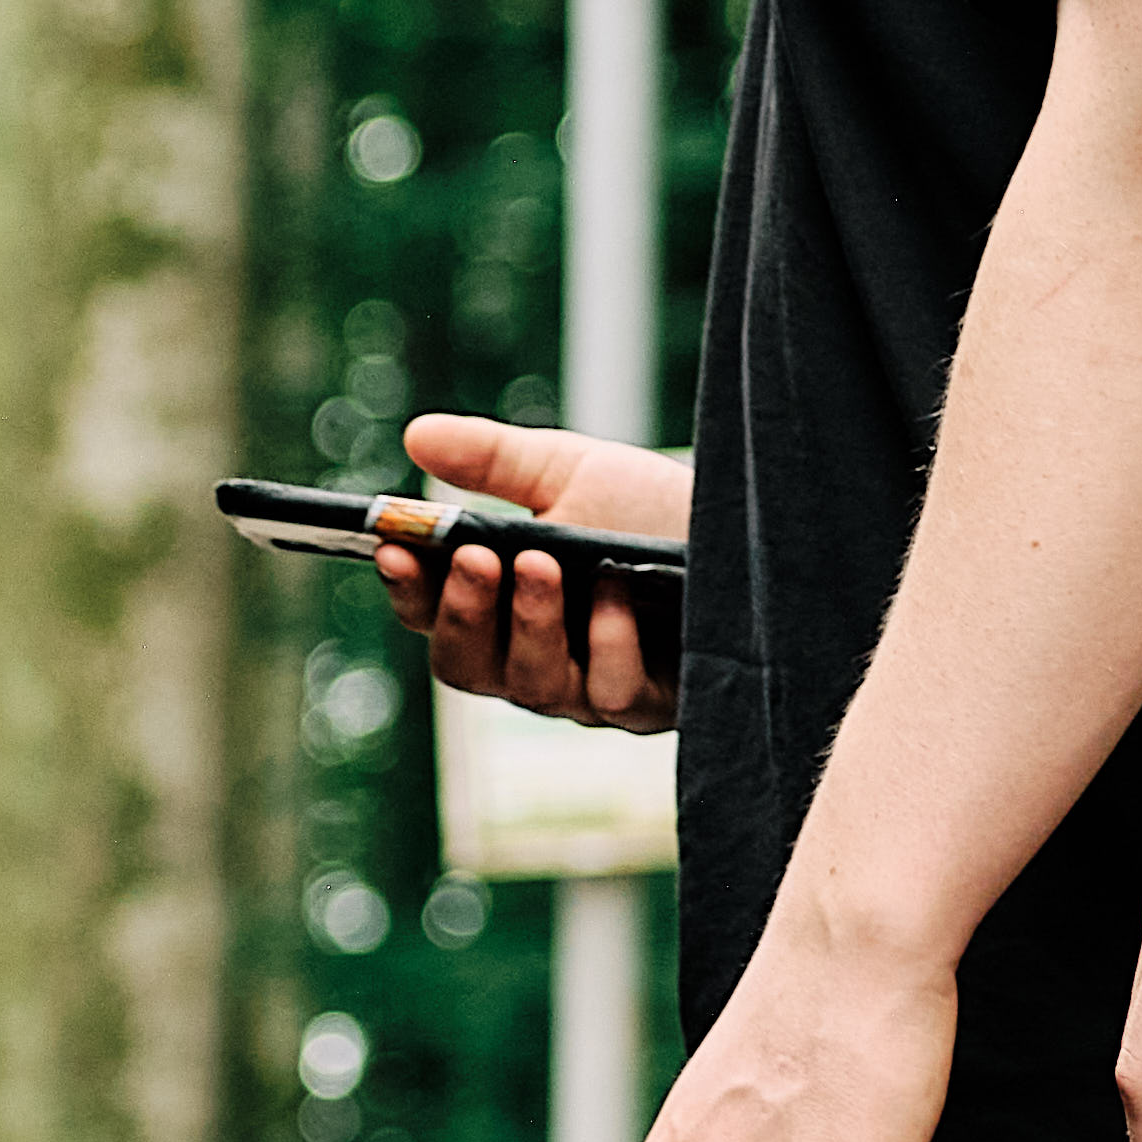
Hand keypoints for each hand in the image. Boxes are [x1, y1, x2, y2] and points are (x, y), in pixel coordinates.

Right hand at [374, 409, 692, 732]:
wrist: (751, 529)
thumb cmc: (652, 508)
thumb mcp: (570, 470)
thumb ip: (492, 458)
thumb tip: (417, 435)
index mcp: (501, 608)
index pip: (430, 614)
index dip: (407, 588)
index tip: (391, 548)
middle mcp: (535, 661)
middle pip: (465, 666)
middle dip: (463, 612)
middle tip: (473, 558)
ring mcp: (588, 693)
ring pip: (532, 687)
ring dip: (531, 623)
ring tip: (542, 563)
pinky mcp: (647, 707)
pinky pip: (609, 693)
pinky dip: (609, 642)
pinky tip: (618, 597)